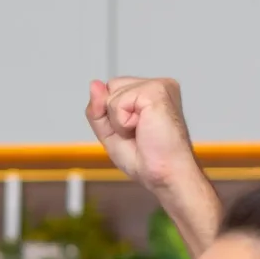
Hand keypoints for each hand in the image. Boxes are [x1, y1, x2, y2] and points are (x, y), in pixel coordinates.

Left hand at [86, 78, 197, 192]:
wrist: (166, 174)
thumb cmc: (148, 159)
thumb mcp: (111, 133)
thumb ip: (98, 110)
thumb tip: (93, 84)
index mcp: (150, 93)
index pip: (112, 90)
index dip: (111, 115)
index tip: (133, 132)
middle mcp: (157, 85)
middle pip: (110, 87)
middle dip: (113, 116)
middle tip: (137, 134)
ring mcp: (158, 85)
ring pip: (112, 94)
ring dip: (118, 122)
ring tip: (142, 132)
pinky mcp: (156, 90)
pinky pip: (118, 102)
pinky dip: (123, 122)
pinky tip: (143, 128)